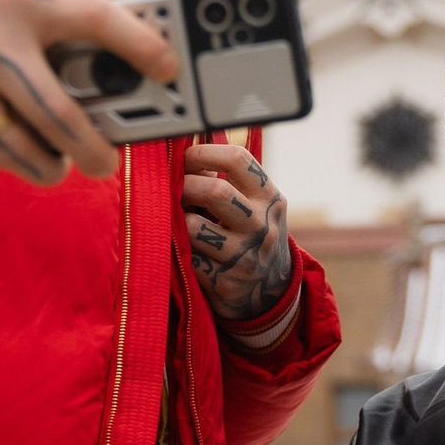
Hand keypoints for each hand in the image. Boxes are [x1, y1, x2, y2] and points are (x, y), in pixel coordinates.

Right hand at [0, 0, 177, 186]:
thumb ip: (45, 25)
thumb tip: (104, 71)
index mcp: (17, 0)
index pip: (94, 19)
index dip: (140, 42)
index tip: (170, 65)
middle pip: (61, 116)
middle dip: (95, 149)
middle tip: (106, 159)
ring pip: (24, 150)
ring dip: (53, 164)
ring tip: (66, 161)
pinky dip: (15, 160)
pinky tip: (26, 154)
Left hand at [182, 143, 291, 322]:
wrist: (271, 292)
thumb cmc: (254, 236)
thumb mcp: (258, 206)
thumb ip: (233, 181)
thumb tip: (186, 155)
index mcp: (270, 198)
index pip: (238, 160)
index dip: (204, 153)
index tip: (186, 158)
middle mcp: (261, 226)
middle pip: (214, 191)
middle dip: (185, 185)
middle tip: (174, 188)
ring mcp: (243, 257)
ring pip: (193, 226)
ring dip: (177, 219)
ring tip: (176, 217)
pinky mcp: (224, 283)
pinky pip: (187, 256)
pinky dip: (178, 248)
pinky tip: (181, 245)